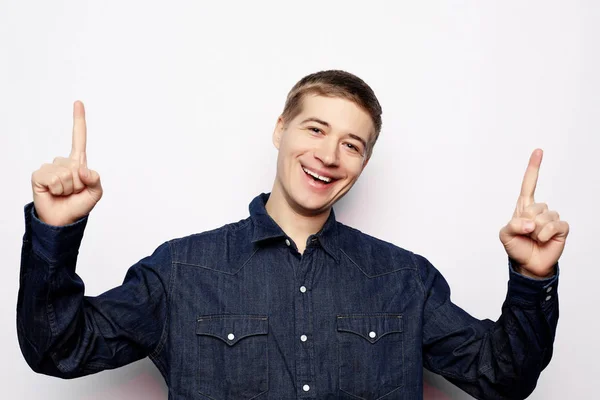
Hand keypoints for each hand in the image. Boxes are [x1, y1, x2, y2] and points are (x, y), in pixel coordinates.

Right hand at [31, 101, 102, 225]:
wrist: (63, 220)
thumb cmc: (78, 205)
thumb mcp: (95, 193)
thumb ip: (96, 180)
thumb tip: (83, 170)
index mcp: (78, 163)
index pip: (79, 139)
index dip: (78, 121)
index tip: (78, 102)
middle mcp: (63, 162)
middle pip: (76, 165)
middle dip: (79, 183)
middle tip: (73, 192)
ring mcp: (50, 168)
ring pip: (65, 173)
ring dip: (68, 187)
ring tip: (64, 193)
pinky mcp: (39, 175)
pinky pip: (53, 177)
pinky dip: (57, 188)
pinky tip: (53, 192)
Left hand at [499, 149, 569, 278]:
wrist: (528, 264)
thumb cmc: (517, 247)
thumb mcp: (505, 235)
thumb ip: (512, 226)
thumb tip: (530, 223)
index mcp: (524, 207)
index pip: (529, 184)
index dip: (533, 168)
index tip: (538, 151)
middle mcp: (539, 210)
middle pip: (534, 206)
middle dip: (526, 222)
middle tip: (526, 233)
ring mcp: (551, 218)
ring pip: (544, 217)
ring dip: (535, 231)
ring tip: (534, 238)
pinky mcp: (561, 228)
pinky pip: (554, 225)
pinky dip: (545, 234)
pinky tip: (543, 240)